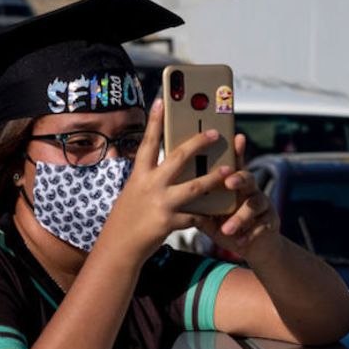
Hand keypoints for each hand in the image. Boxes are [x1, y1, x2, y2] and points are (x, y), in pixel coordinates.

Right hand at [99, 99, 232, 261]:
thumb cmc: (127, 219)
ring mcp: (159, 203)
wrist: (118, 248)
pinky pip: (194, 216)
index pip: (148, 142)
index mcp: (138, 175)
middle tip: (215, 134)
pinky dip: (205, 215)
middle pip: (178, 158)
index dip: (154, 121)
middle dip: (199, 144)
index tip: (161, 100)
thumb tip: (170, 167)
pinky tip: (215, 214)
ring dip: (214, 178)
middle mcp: (149, 185)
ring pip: (194, 187)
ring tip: (230, 171)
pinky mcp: (168, 222)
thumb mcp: (133, 193)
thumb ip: (150, 179)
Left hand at [194, 133, 281, 262]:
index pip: (234, 164)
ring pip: (254, 204)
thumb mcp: (211, 216)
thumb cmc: (227, 225)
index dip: (237, 151)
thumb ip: (199, 204)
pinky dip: (249, 235)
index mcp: (234, 184)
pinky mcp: (271, 221)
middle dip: (238, 178)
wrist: (254, 246)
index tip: (236, 137)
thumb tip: (175, 192)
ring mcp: (263, 205)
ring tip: (227, 229)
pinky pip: (262, 226)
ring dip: (240, 217)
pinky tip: (240, 242)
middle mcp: (250, 190)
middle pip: (247, 178)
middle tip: (228, 182)